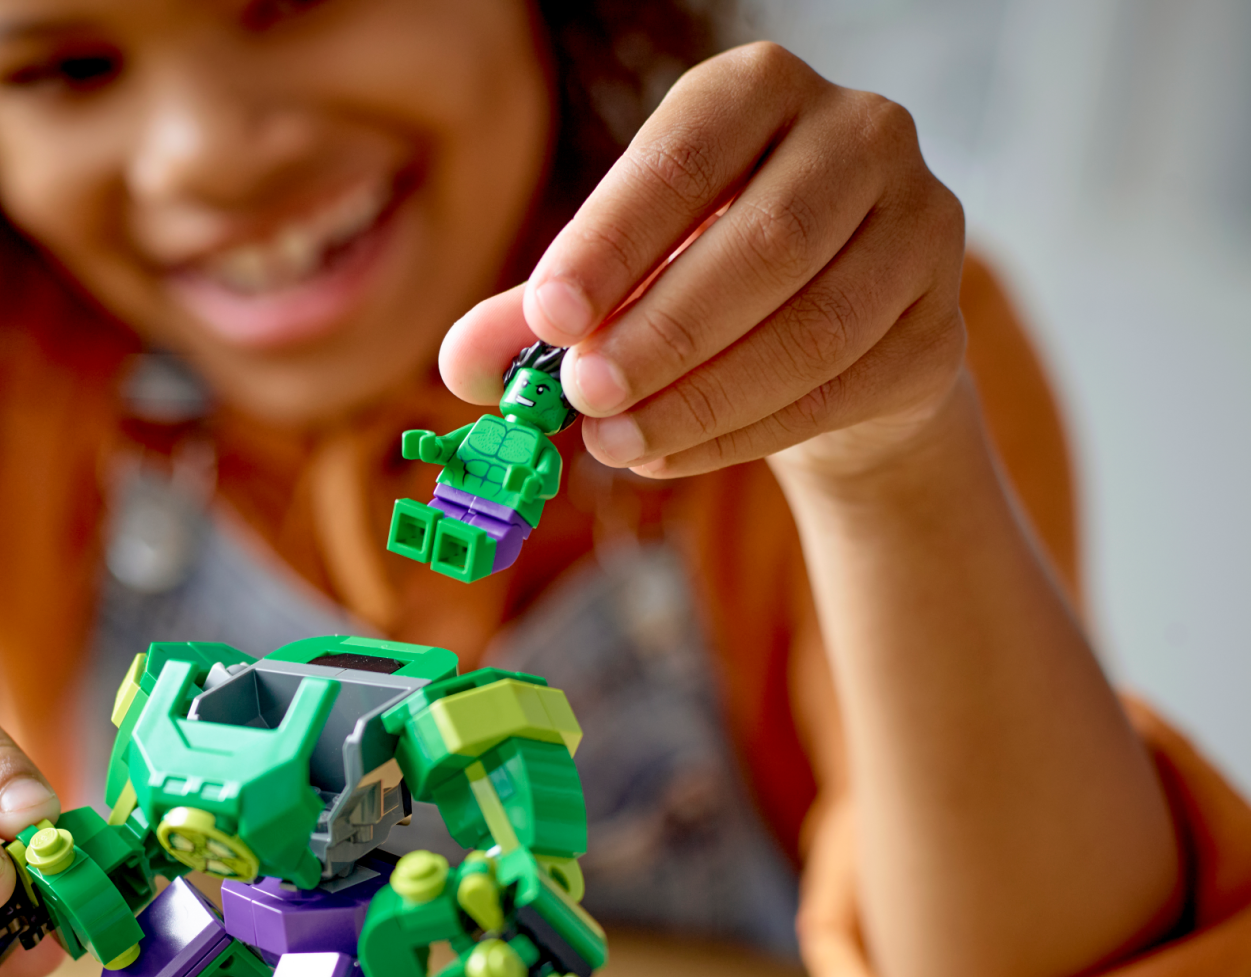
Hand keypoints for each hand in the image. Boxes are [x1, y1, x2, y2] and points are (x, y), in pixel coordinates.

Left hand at [441, 42, 966, 495]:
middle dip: (661, 331)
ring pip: (814, 325)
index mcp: (761, 92)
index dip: (613, 241)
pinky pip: (842, 390)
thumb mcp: (615, 283)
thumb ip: (537, 316)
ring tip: (614, 442)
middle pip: (764, 244)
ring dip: (702, 396)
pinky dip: (745, 433)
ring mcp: (922, 227)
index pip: (685, 160)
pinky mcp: (942, 328)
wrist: (833, 346)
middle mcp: (860, 135)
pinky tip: (670, 455)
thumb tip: (463, 365)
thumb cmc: (702, 285)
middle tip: (581, 397)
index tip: (548, 318)